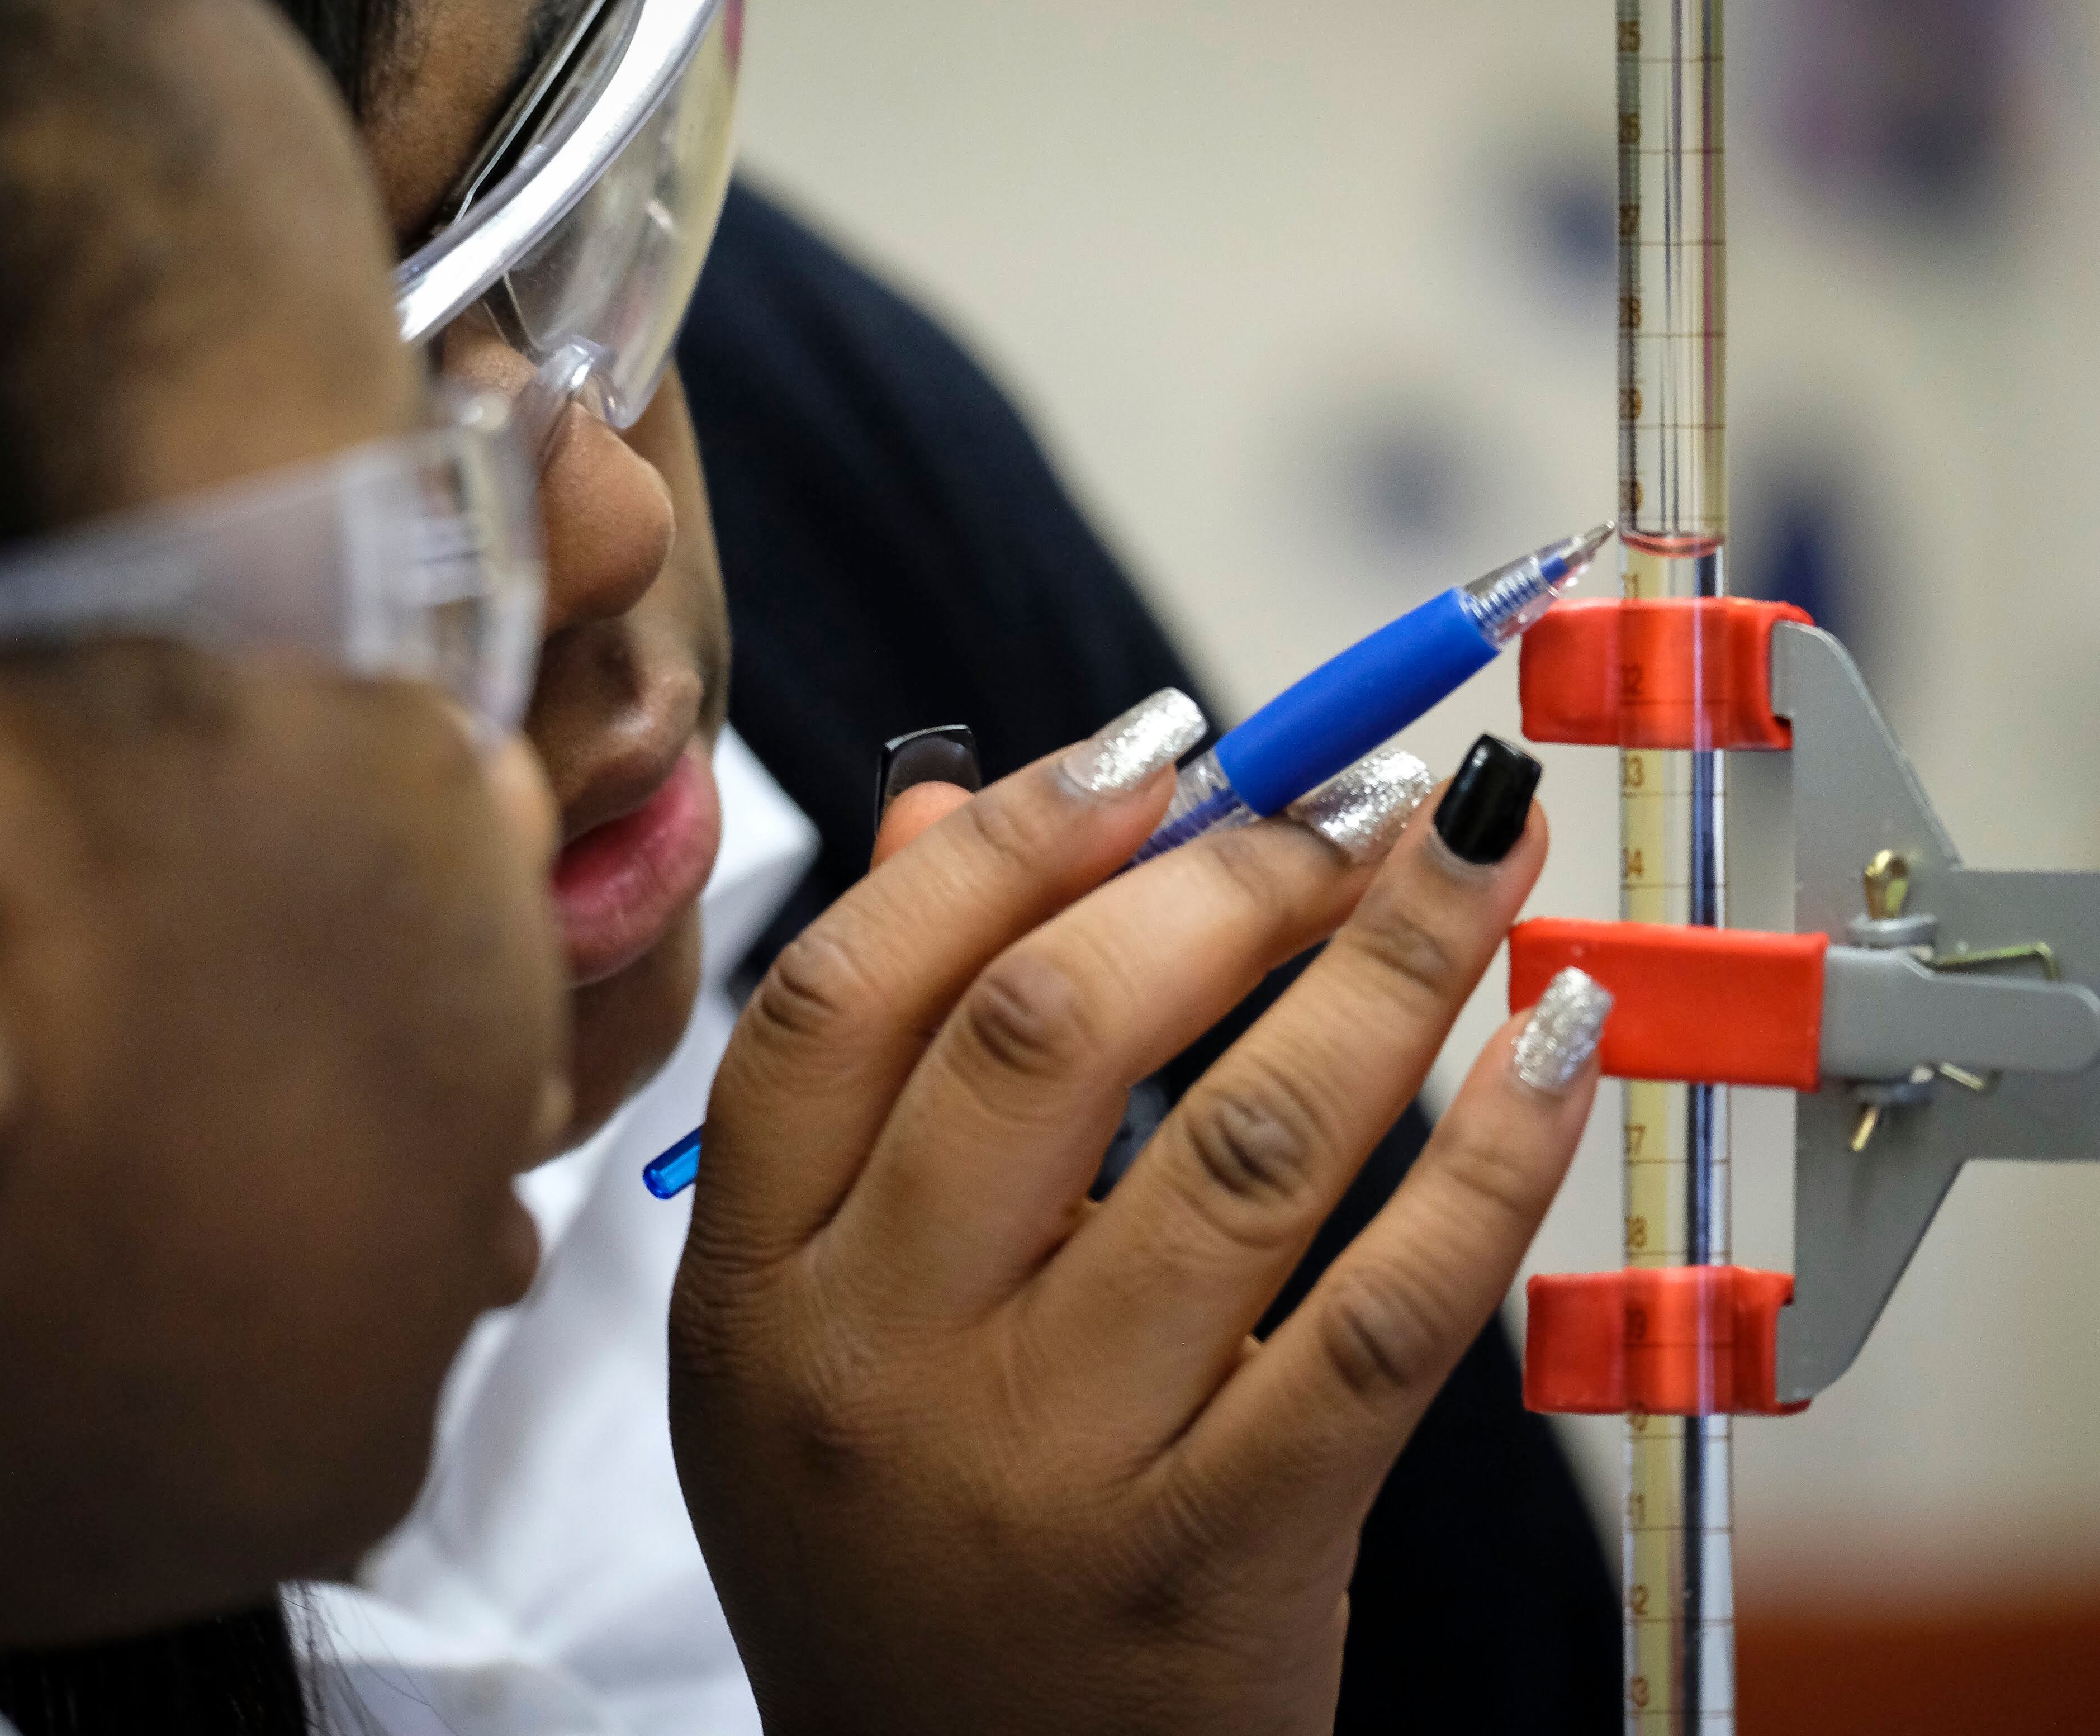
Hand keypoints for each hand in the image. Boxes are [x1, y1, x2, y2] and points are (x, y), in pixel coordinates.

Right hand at [670, 714, 1599, 1735]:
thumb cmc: (892, 1538)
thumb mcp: (809, 1322)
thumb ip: (870, 1070)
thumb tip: (957, 800)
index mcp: (753, 1287)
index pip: (838, 996)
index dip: (1002, 840)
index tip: (1155, 752)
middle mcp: (875, 1364)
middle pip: (1041, 1034)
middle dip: (1221, 875)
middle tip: (1342, 803)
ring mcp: (1046, 1467)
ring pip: (1240, 1147)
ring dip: (1385, 963)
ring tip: (1474, 856)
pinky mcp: (1220, 1557)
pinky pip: (1381, 1315)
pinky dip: (1488, 1155)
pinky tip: (1555, 1039)